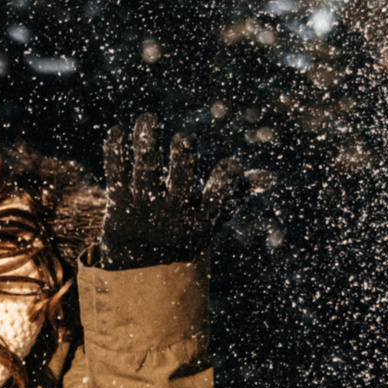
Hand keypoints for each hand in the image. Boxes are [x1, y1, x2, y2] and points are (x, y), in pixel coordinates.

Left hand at [90, 114, 263, 268]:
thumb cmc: (183, 233)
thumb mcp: (212, 218)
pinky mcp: (119, 198)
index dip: (225, 181)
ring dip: (147, 142)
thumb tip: (272, 177)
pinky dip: (115, 150)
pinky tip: (118, 131)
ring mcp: (144, 203)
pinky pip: (115, 171)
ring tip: (148, 119)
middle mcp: (172, 210)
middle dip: (183, 158)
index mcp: (199, 217)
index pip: (217, 197)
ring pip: (145, 169)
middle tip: (184, 140)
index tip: (230, 166)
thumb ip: (237, 193)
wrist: (138, 268)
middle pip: (180, 181)